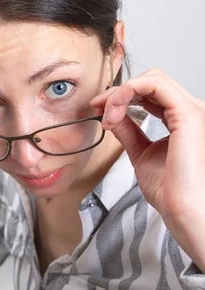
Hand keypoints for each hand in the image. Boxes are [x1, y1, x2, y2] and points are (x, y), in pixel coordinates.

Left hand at [90, 69, 204, 270]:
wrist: (183, 210)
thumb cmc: (169, 191)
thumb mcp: (140, 152)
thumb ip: (128, 130)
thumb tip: (111, 115)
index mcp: (183, 121)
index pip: (152, 94)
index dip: (122, 96)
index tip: (99, 110)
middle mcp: (191, 112)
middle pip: (150, 82)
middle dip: (118, 91)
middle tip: (97, 107)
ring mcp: (192, 111)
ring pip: (152, 79)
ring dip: (121, 92)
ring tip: (106, 115)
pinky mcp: (188, 114)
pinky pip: (154, 85)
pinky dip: (128, 92)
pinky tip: (114, 111)